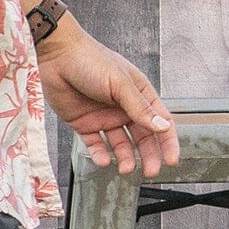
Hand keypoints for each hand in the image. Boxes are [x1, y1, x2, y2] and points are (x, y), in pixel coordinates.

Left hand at [37, 19, 176, 178]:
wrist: (56, 56)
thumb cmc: (91, 61)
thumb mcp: (120, 84)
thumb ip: (140, 108)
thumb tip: (162, 126)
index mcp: (139, 94)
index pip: (160, 121)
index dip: (168, 141)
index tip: (171, 160)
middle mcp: (123, 108)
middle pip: (142, 137)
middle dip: (148, 155)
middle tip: (150, 172)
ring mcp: (104, 116)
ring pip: (120, 143)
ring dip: (125, 157)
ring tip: (125, 168)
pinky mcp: (83, 123)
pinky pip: (95, 144)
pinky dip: (99, 154)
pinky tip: (103, 160)